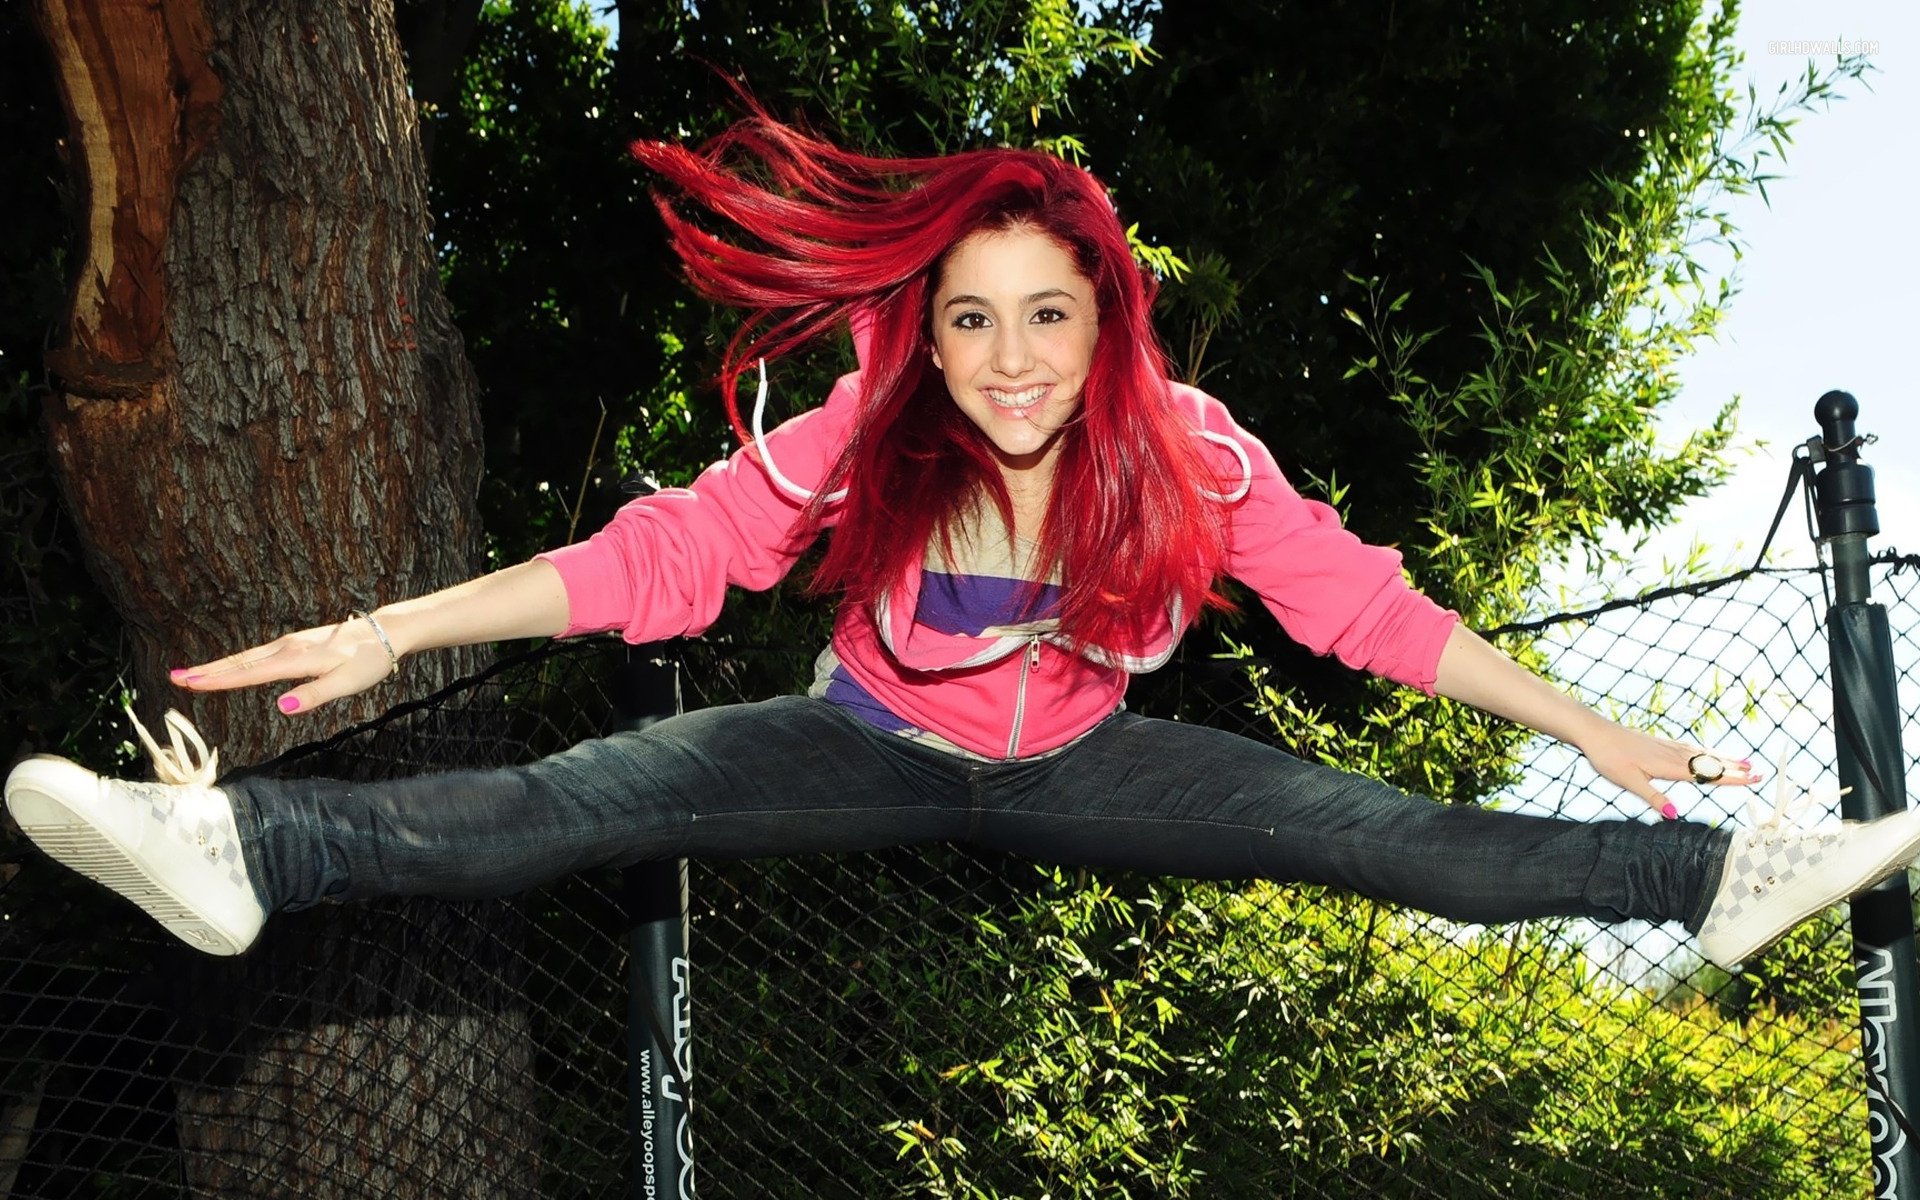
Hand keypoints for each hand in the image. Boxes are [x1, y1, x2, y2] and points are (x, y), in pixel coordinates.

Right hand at [170, 617, 397, 714]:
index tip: (189, 684)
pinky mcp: (294, 644)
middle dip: (207, 671)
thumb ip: (315, 695)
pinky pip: (258, 654)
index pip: (250, 673)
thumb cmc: (368, 661)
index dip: (219, 680)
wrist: (385, 633)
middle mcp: (287, 648)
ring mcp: (289, 644)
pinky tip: (227, 668)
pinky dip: (237, 661)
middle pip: (240, 662)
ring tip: (190, 674)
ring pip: (246, 657)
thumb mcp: (348, 683)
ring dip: (218, 666)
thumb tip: (282, 706)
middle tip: (174, 678)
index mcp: (296, 660)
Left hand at [1576, 721, 1763, 818]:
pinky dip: (1706, 751)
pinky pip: (1690, 748)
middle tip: (1760, 772)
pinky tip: (1708, 752)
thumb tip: (1673, 815)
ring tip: (1744, 761)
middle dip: (1735, 768)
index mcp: (1669, 766)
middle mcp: (1673, 754)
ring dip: (1724, 758)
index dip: (1730, 778)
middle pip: (1710, 762)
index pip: (1706, 774)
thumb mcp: (1629, 781)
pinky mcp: (1659, 742)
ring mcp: (1667, 746)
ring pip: (1702, 753)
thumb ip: (1652, 797)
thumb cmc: (1609, 757)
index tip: (1752, 779)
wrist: (1594, 732)